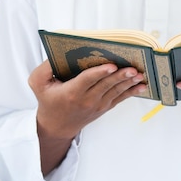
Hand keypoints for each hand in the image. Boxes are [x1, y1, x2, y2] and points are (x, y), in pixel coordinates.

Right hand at [28, 60, 146, 173]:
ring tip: (139, 75)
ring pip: (115, 91)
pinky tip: (142, 86)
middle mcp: (86, 100)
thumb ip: (45, 67)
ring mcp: (97, 105)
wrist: (56, 126)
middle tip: (132, 68)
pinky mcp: (103, 107)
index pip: (87, 80)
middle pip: (105, 85)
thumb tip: (55, 54)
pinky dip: (131, 92)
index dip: (100, 73)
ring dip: (128, 83)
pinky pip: (119, 99)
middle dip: (120, 76)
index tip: (111, 66)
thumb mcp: (37, 83)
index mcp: (71, 92)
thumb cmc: (48, 100)